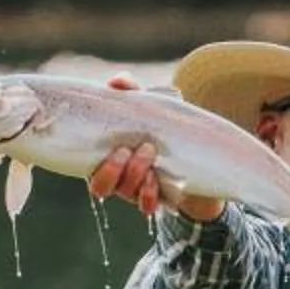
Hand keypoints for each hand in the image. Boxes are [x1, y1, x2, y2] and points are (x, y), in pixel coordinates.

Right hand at [85, 75, 222, 220]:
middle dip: (113, 169)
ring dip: (134, 173)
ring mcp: (136, 192)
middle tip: (129, 148)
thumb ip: (132, 93)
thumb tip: (117, 81)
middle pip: (101, 186)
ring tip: (149, 151)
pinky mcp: (157, 200)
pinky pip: (146, 206)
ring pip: (124, 192)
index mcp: (109, 158)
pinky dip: (150, 194)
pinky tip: (158, 178)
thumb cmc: (163, 129)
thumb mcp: (148, 108)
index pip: (89, 168)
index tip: (115, 146)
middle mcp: (118, 179)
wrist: (200, 156)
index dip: (96, 164)